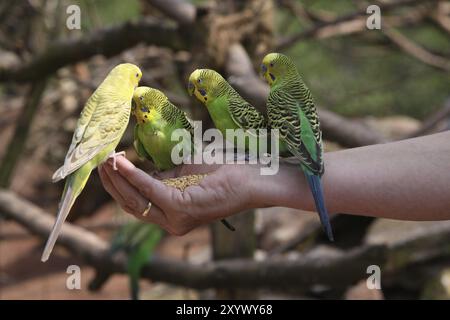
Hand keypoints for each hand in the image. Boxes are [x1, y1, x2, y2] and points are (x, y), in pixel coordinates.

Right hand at [98, 157, 263, 234]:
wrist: (251, 177)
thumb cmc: (222, 171)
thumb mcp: (184, 173)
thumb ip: (161, 175)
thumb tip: (137, 167)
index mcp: (171, 215)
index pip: (135, 204)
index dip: (118, 185)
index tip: (106, 166)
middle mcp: (171, 222)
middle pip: (130, 204)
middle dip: (112, 183)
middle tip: (99, 161)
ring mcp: (175, 218)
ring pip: (135, 199)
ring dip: (118, 178)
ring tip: (105, 159)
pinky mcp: (181, 208)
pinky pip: (149, 188)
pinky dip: (133, 174)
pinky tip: (120, 161)